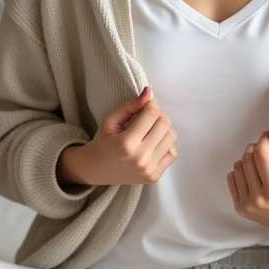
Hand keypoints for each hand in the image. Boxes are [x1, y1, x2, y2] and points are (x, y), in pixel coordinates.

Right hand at [57, 86, 177, 186]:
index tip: (145, 105)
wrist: (96, 170)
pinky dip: (165, 146)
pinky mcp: (154, 177)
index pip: (152, 114)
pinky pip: (171, 153)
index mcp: (126, 143)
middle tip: (145, 118)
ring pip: (171, 137)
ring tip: (148, 132)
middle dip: (156, 116)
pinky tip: (152, 145)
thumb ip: (129, 105)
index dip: (151, 104)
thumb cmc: (103, 143)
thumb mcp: (110, 121)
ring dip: (162, 130)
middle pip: (165, 124)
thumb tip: (149, 92)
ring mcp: (149, 169)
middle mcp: (140, 158)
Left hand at [227, 123, 268, 235]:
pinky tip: (254, 176)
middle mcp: (258, 199)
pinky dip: (241, 172)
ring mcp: (246, 205)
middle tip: (265, 149)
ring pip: (237, 166)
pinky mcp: (239, 208)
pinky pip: (232, 178)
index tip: (267, 135)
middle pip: (247, 159)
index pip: (261, 155)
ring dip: (248, 160)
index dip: (263, 140)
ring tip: (261, 166)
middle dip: (256, 148)